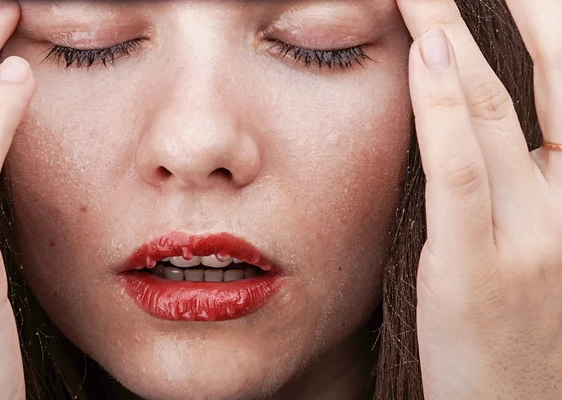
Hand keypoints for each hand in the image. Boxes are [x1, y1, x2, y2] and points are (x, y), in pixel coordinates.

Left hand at [397, 0, 561, 397]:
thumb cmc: (523, 327)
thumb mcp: (536, 242)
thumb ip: (517, 177)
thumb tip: (470, 107)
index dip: (548, 23)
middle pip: (549, 77)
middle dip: (518, 8)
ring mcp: (534, 233)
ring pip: (492, 111)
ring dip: (454, 37)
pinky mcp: (479, 263)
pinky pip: (460, 168)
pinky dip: (441, 105)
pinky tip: (425, 51)